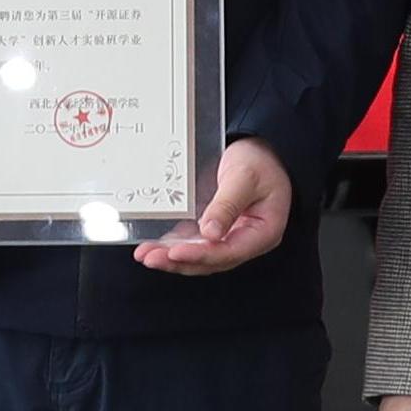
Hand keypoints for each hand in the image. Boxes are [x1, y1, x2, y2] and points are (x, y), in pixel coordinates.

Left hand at [136, 137, 293, 273]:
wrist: (261, 149)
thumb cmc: (261, 161)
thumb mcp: (244, 177)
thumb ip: (227, 204)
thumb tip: (210, 233)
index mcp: (263, 232)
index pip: (229, 252)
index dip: (201, 255)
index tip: (176, 253)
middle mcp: (246, 240)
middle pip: (211, 260)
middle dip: (179, 261)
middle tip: (152, 258)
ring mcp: (229, 236)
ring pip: (199, 255)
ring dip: (172, 257)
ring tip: (146, 255)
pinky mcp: (214, 229)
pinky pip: (193, 242)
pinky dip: (174, 245)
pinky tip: (154, 245)